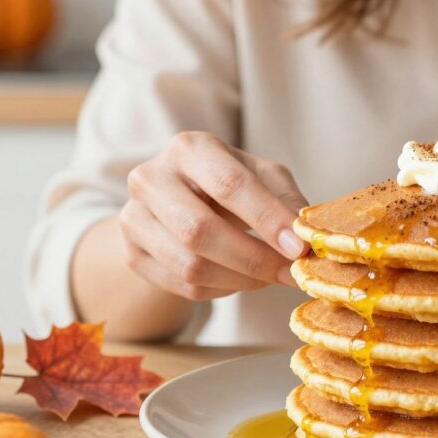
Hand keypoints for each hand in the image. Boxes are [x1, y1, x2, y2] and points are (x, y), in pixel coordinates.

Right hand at [119, 131, 308, 300]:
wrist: (180, 199)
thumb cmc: (230, 183)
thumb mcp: (264, 178)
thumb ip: (287, 202)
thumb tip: (306, 236)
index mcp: (189, 148)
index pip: (229, 185)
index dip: (267, 219)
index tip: (299, 249)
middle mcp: (151, 177)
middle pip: (199, 230)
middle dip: (253, 258)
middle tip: (290, 273)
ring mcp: (133, 217)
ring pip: (189, 265)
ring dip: (240, 279)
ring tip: (269, 276)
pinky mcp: (131, 253)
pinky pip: (182, 286)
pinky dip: (220, 289)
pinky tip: (240, 278)